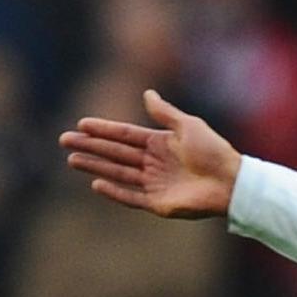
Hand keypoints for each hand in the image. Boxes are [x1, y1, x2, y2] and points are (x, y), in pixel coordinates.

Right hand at [59, 89, 240, 219]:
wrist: (231, 182)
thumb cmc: (214, 152)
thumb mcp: (188, 126)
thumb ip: (165, 113)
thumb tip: (147, 93)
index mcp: (161, 143)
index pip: (125, 135)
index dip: (104, 129)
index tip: (81, 123)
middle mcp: (154, 162)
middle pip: (116, 153)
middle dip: (91, 146)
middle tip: (64, 140)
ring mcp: (155, 183)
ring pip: (118, 173)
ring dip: (95, 167)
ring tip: (72, 159)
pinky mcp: (158, 203)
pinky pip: (131, 197)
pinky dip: (114, 192)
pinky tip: (95, 184)